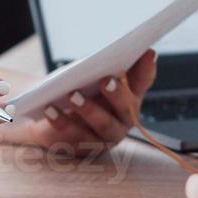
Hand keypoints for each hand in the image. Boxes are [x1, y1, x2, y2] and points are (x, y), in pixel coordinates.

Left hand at [0, 51, 156, 154]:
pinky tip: (50, 108)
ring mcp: (104, 137)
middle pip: (125, 108)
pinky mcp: (83, 147)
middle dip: (116, 94)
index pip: (143, 81)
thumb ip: (108, 65)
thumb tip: (127, 50)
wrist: (51, 116)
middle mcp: (123, 119)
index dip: (147, 69)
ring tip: (73, 95)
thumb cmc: (78, 92)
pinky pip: (73, 135)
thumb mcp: (93, 75)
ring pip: (101, 125)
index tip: (147, 52)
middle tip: (106, 80)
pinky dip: (61, 121)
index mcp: (130, 96)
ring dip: (88, 109)